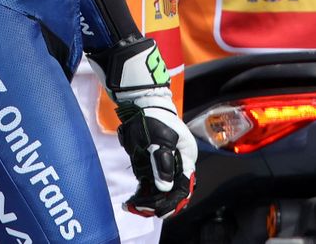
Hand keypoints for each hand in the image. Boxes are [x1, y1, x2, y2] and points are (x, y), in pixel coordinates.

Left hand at [87, 36, 196, 217]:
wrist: (139, 103)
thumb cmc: (151, 118)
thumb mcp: (158, 139)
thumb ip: (161, 163)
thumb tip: (165, 188)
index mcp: (185, 157)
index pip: (183, 187)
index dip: (172, 202)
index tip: (158, 211)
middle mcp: (176, 163)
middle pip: (171, 192)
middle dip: (157, 204)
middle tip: (139, 208)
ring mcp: (163, 164)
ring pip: (159, 191)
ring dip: (148, 202)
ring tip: (131, 206)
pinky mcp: (150, 164)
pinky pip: (149, 185)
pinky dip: (142, 194)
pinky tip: (130, 201)